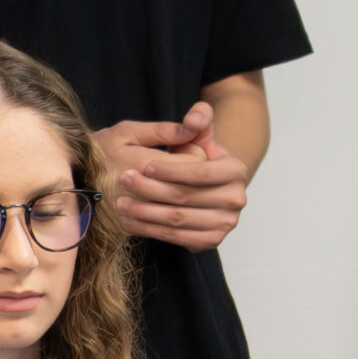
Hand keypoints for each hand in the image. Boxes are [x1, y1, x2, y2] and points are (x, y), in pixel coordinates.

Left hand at [95, 101, 250, 250]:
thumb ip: (197, 120)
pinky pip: (176, 238)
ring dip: (145, 212)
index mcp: (237, 171)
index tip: (145, 166)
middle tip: (124, 181)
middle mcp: (236, 199)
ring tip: (121, 203)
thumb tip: (194, 117)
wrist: (203, 185)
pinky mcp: (210, 241)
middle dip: (151, 190)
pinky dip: (149, 230)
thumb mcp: (196, 135)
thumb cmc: (195, 156)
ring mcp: (225, 223)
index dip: (171, 170)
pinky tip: (129, 221)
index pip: (201, 172)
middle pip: (187, 197)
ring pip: (178, 219)